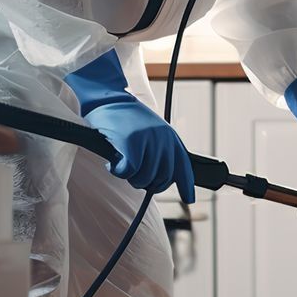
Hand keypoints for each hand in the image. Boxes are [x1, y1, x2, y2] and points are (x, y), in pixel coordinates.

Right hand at [65, 52, 195, 201]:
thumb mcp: (152, 133)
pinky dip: (118, 171)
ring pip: (144, 179)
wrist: (108, 99)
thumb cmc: (127, 118)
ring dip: (131, 176)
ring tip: (123, 162)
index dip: (186, 186)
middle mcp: (163, 141)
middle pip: (161, 180)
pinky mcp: (131, 144)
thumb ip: (161, 152)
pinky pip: (128, 172)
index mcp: (171, 138)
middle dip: (147, 182)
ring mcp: (148, 142)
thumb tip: (163, 178)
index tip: (189, 198)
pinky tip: (114, 162)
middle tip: (135, 173)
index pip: (183, 168)